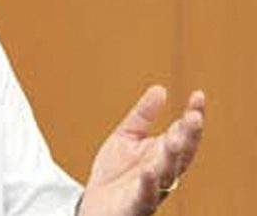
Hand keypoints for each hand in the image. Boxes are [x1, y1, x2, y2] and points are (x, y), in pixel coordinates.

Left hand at [78, 86, 205, 215]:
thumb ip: (143, 116)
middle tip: (193, 117)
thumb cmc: (115, 172)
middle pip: (181, 153)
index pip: (183, 133)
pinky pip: (145, 196)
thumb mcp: (126, 137)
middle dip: (188, 136)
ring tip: (173, 140)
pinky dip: (149, 185)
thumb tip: (160, 88)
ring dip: (172, 158)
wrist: (95, 204)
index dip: (193, 116)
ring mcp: (152, 189)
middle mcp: (164, 172)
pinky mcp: (137, 205)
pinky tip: (148, 170)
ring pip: (168, 174)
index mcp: (164, 154)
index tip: (198, 95)